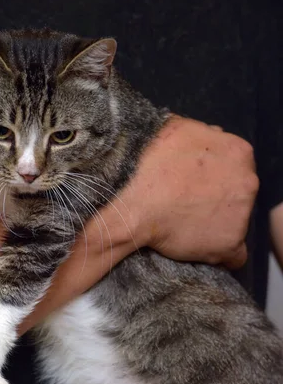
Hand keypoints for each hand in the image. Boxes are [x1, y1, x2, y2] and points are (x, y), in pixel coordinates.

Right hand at [99, 116, 258, 268]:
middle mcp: (248, 182)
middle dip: (219, 195)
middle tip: (191, 201)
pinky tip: (201, 246)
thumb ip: (201, 132)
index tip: (196, 182)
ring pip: (235, 220)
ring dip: (217, 221)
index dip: (215, 173)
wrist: (136, 208)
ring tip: (190, 222)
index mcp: (239, 152)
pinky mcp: (230, 244)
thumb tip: (211, 134)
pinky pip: (235, 254)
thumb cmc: (152, 166)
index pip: (236, 164)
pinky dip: (220, 252)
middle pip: (239, 190)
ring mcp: (242, 215)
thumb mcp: (176, 129)